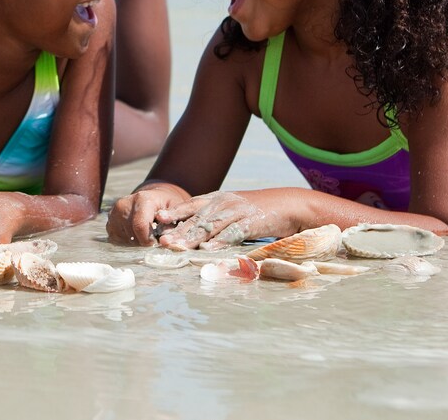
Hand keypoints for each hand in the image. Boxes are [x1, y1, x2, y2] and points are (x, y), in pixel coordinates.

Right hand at [107, 185, 188, 244]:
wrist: (152, 198)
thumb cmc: (167, 205)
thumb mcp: (176, 210)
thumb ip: (172, 226)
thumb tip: (165, 241)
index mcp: (141, 199)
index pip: (139, 225)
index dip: (148, 239)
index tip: (156, 242)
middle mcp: (124, 204)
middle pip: (132, 234)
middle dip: (143, 241)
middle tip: (153, 238)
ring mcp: (114, 213)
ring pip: (124, 238)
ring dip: (136, 242)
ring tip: (145, 233)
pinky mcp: (109, 221)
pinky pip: (117, 239)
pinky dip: (128, 241)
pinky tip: (136, 234)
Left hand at [155, 190, 296, 249]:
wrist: (288, 204)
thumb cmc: (258, 210)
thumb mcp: (233, 209)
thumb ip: (215, 218)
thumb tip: (196, 234)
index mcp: (218, 199)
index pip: (192, 205)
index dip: (176, 213)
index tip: (159, 220)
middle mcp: (224, 203)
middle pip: (197, 219)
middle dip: (178, 230)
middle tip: (162, 241)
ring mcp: (237, 212)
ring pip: (211, 226)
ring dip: (192, 238)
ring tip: (178, 248)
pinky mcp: (251, 222)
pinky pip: (232, 233)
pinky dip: (219, 241)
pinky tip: (208, 249)